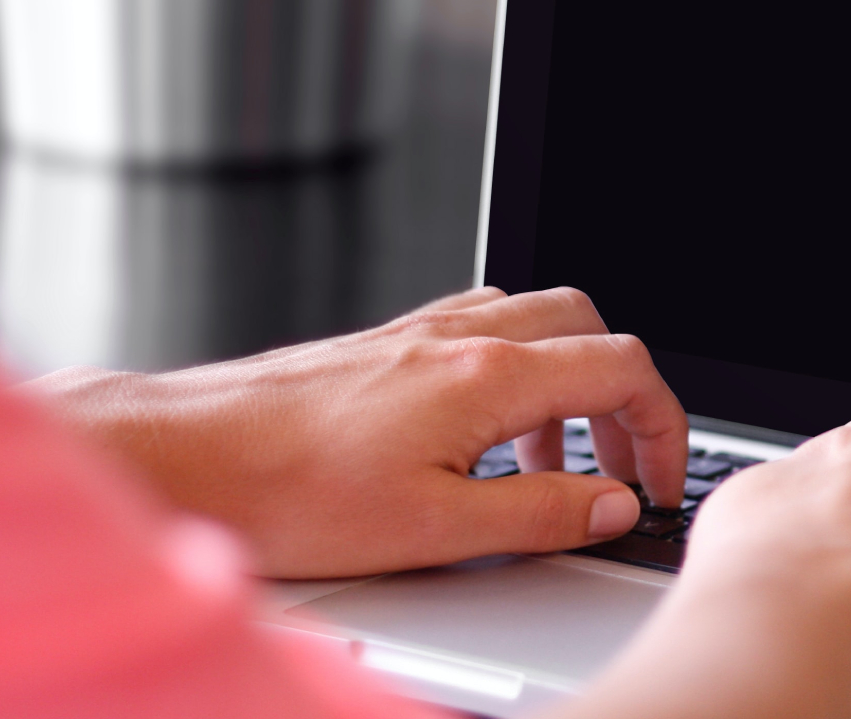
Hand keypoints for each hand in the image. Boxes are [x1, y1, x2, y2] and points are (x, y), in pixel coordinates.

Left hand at [30, 287, 687, 577]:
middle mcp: (459, 337)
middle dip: (624, 396)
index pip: (621, 371)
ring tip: (550, 463)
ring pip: (535, 320)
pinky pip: (481, 328)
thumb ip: (540, 512)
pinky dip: (514, 370)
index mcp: (487, 376)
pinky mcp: (384, 345)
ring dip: (568, 384)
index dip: (664, 428)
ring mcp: (419, 333)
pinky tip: (484, 430)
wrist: (186, 458)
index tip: (659, 483)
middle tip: (620, 467)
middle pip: (590, 327)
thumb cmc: (287, 491)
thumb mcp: (435, 530)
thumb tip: (612, 505)